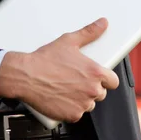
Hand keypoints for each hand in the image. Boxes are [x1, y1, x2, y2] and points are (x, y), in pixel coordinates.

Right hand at [0, 18, 118, 122]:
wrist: (26, 76)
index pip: (113, 81)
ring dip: (82, 98)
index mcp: (94, 73)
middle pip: (101, 93)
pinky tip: (61, 96)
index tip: (99, 76)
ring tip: (67, 87)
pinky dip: (71, 107)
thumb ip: (89, 33)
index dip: (106, 78)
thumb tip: (102, 24)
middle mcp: (91, 90)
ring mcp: (82, 104)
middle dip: (92, 87)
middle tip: (76, 79)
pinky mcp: (71, 115)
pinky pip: (77, 113)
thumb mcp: (69, 41)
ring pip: (89, 103)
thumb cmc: (46, 59)